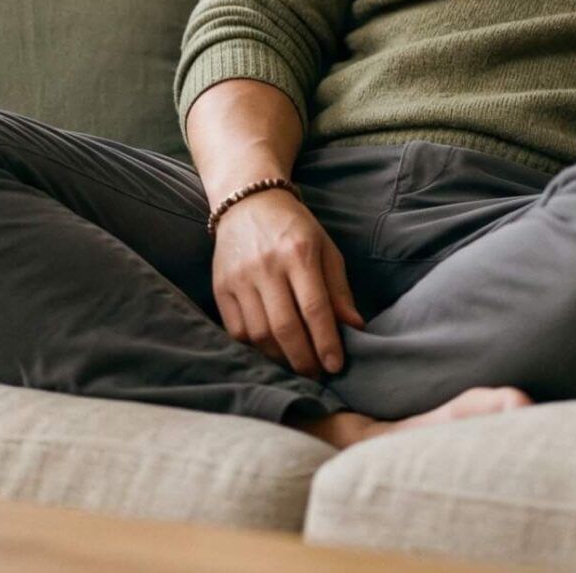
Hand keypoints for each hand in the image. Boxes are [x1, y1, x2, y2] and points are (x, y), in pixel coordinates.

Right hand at [210, 187, 363, 376]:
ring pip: (259, 334)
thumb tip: (355, 328)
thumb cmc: (294, 228)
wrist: (248, 201)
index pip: (314, 308)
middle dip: (304, 359)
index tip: (335, 365)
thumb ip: (339, 290)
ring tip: (296, 363)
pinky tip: (271, 348)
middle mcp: (266, 266)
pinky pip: (237, 330)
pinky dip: (256, 347)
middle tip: (317, 373)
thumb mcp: (326, 249)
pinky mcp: (220, 287)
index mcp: (298, 253)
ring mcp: (239, 277)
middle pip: (285, 327)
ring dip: (280, 357)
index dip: (326, 342)